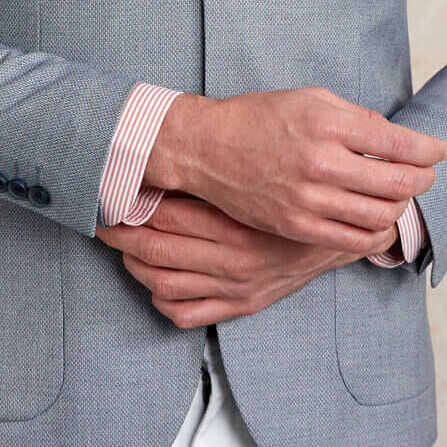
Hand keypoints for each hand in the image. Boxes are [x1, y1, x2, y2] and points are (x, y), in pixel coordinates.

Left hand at [95, 190, 401, 328]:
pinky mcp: (241, 306)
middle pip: (156, 251)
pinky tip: (152, 278)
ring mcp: (235, 288)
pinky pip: (185, 312)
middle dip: (121, 236)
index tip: (112, 195)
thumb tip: (179, 134)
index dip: (132, 208)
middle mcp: (233, 262)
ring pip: (163, 283)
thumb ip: (232, 160)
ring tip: (120, 244)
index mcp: (238, 226)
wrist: (344, 235)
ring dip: (134, 265)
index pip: (167, 219)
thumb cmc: (302, 193)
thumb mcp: (274, 168)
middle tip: (102, 219)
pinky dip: (160, 297)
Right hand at [163, 86, 446, 253]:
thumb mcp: (310, 98)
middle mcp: (321, 163)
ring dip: (400, 206)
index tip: (439, 151)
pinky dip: (376, 233)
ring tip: (398, 195)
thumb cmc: (259, 117)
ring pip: (381, 215)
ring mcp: (309, 200)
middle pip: (398, 184)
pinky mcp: (297, 226)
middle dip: (422, 179)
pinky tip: (377, 220)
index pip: (399, 144)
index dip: (429, 150)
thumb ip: (356, 116)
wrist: (207, 148)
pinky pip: (354, 240)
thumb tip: (394, 136)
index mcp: (328, 124)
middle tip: (425, 174)